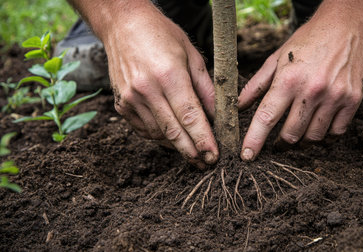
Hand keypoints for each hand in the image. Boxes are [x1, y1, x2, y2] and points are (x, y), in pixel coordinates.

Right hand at [102, 6, 217, 166]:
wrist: (122, 25)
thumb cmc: (161, 35)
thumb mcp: (191, 55)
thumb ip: (205, 88)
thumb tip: (217, 116)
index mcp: (168, 75)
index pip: (190, 116)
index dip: (203, 139)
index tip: (214, 155)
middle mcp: (146, 90)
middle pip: (173, 131)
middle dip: (192, 152)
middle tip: (205, 164)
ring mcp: (130, 99)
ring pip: (158, 134)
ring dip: (176, 146)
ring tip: (192, 150)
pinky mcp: (121, 104)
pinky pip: (143, 129)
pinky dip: (159, 136)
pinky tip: (171, 137)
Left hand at [238, 12, 362, 160]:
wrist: (347, 26)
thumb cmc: (308, 41)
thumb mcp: (277, 58)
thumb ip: (256, 85)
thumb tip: (237, 107)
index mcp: (288, 80)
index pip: (266, 118)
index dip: (254, 140)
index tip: (247, 156)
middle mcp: (311, 91)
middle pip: (290, 135)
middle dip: (280, 143)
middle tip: (278, 141)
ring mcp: (334, 97)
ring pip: (313, 137)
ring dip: (303, 139)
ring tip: (299, 129)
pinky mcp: (353, 101)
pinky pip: (336, 133)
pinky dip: (325, 134)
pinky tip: (319, 123)